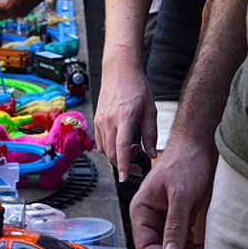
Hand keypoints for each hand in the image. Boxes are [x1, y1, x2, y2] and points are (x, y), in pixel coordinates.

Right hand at [95, 61, 156, 180]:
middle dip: (123, 165)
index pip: (121, 147)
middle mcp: (109, 120)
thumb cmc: (137, 86)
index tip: (126, 178)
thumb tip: (150, 154)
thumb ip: (150, 133)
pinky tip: (122, 142)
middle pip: (111, 153)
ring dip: (117, 157)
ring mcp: (100, 120)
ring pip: (104, 149)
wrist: (119, 69)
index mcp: (125, 117)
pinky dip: (110, 148)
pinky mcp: (97, 119)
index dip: (123, 165)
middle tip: (138, 167)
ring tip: (133, 150)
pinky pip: (100, 141)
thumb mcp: (150, 109)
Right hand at [130, 134, 214, 248]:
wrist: (198, 146)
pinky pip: (178, 241)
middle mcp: (149, 216)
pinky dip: (188, 246)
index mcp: (141, 209)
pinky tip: (197, 240)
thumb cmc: (185, 161)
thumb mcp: (181, 193)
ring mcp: (162, 218)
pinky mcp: (175, 218)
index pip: (144, 247)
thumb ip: (175, 224)